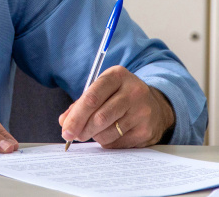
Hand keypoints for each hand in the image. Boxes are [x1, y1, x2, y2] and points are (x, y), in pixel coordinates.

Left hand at [59, 66, 174, 148]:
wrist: (154, 105)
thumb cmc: (119, 96)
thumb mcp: (102, 90)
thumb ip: (81, 103)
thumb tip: (64, 122)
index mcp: (117, 76)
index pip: (92, 97)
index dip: (76, 116)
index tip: (65, 129)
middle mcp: (133, 91)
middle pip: (100, 117)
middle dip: (81, 129)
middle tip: (72, 136)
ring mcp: (142, 112)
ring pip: (107, 132)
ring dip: (94, 136)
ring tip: (93, 131)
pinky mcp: (146, 130)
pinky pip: (117, 143)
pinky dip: (107, 142)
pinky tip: (109, 134)